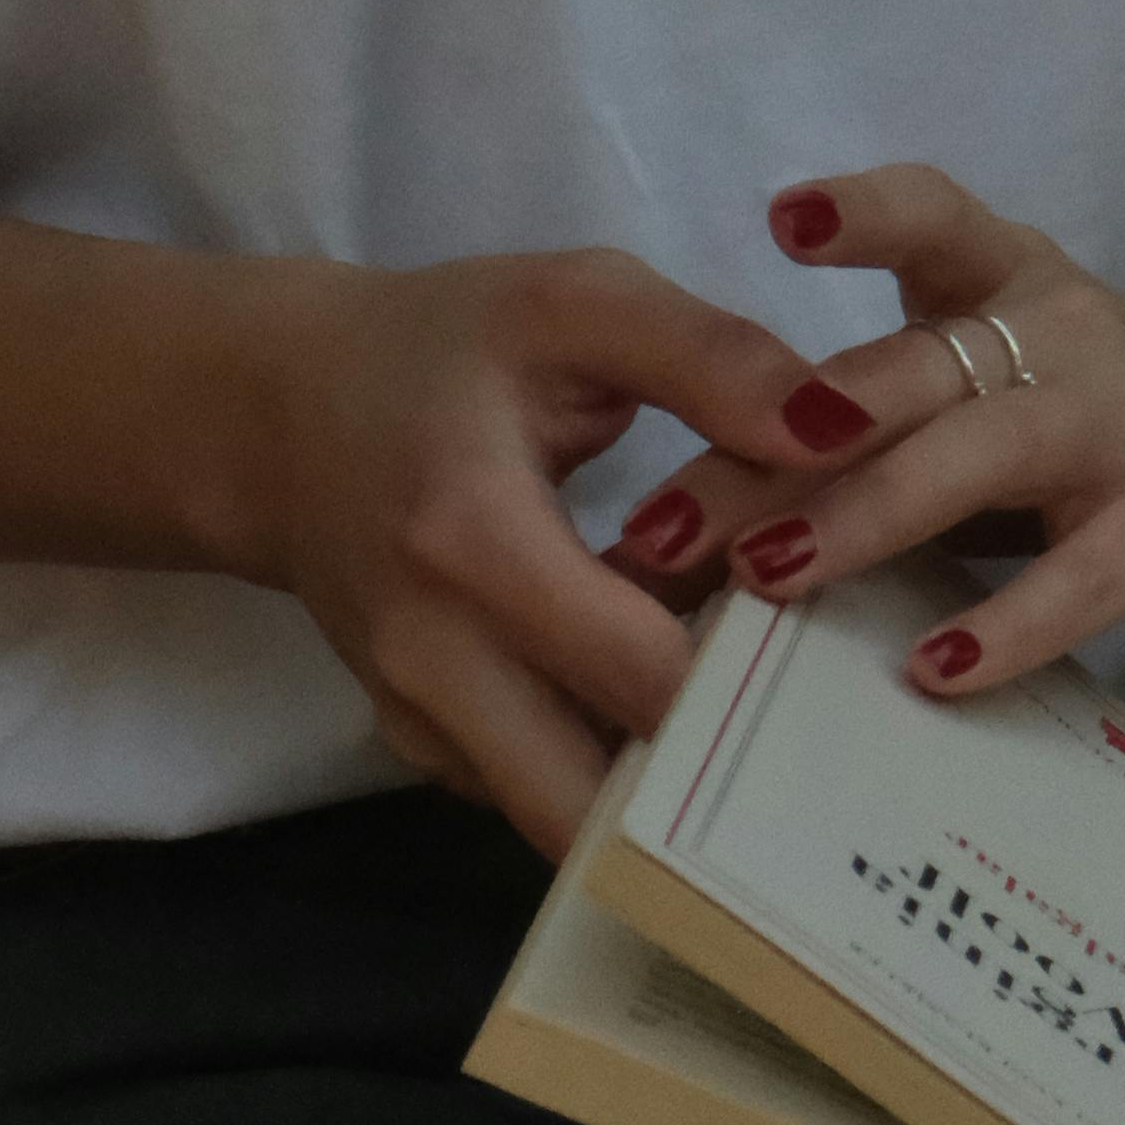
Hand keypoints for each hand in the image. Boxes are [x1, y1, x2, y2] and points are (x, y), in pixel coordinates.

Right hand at [237, 245, 884, 849]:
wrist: (281, 420)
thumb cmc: (440, 350)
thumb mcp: (574, 305)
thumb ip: (710, 356)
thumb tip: (843, 429)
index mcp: (471, 541)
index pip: (645, 672)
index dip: (748, 673)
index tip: (818, 635)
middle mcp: (432, 660)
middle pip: (606, 797)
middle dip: (712, 772)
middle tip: (793, 711)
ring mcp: (418, 723)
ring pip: (574, 819)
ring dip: (662, 781)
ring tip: (731, 702)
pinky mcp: (422, 754)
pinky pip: (540, 796)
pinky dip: (608, 763)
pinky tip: (652, 692)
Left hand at [611, 164, 1124, 699]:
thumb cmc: (1107, 428)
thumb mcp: (997, 385)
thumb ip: (878, 425)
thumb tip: (703, 521)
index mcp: (1007, 285)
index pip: (936, 219)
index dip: (867, 213)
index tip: (784, 218)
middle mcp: (1057, 335)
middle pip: (900, 379)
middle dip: (769, 448)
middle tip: (660, 526)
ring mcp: (1116, 427)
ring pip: (975, 460)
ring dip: (864, 517)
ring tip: (771, 574)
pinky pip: (1077, 578)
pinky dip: (1005, 624)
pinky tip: (933, 670)